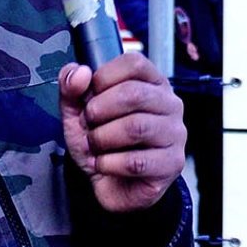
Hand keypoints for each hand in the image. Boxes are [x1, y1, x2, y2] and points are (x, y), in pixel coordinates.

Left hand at [59, 53, 186, 212]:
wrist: (111, 184)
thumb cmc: (103, 144)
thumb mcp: (79, 112)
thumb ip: (71, 87)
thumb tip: (80, 73)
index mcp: (152, 84)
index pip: (134, 63)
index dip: (104, 76)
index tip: (91, 95)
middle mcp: (169, 104)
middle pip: (134, 93)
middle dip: (99, 110)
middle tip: (89, 124)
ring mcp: (174, 134)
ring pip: (135, 127)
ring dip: (102, 138)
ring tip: (95, 146)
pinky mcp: (171, 164)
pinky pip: (135, 162)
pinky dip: (108, 164)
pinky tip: (104, 164)